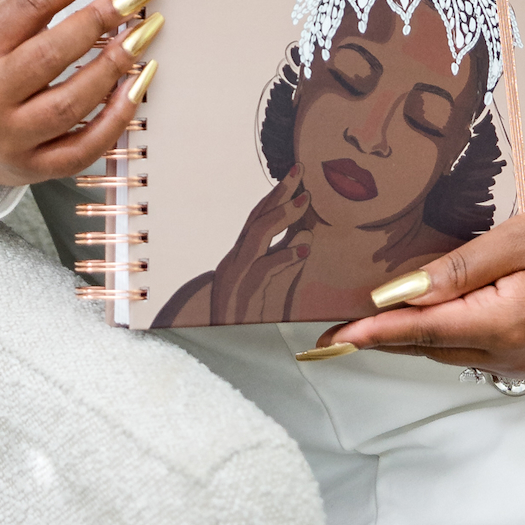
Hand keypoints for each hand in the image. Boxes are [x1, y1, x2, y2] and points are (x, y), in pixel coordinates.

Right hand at [0, 0, 158, 195]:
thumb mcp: (4, 15)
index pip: (33, 4)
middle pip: (51, 54)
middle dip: (103, 19)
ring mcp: (9, 137)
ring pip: (70, 104)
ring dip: (114, 67)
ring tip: (145, 34)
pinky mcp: (32, 168)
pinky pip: (82, 149)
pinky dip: (115, 120)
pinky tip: (138, 87)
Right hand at [211, 166, 313, 320]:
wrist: (219, 352)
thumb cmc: (246, 323)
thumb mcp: (265, 288)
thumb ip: (282, 260)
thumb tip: (305, 234)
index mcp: (238, 259)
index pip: (256, 218)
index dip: (275, 194)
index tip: (295, 174)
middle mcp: (234, 263)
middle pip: (256, 219)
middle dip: (278, 193)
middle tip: (300, 171)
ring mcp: (236, 278)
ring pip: (257, 236)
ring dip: (282, 216)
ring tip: (305, 201)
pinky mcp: (242, 296)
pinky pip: (264, 270)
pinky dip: (285, 256)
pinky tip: (304, 247)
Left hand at [319, 193, 524, 383]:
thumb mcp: (520, 237)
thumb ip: (460, 268)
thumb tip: (404, 292)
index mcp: (508, 325)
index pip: (423, 331)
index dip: (373, 333)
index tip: (332, 339)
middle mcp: (514, 356)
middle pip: (433, 347)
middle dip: (386, 336)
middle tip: (338, 329)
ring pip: (453, 352)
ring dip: (416, 336)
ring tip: (375, 319)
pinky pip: (477, 351)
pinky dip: (449, 336)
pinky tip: (434, 315)